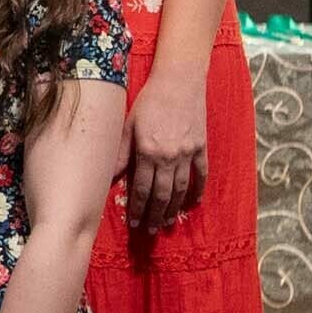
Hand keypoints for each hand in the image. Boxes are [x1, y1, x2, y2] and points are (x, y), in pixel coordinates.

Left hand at [124, 71, 208, 232]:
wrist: (179, 81)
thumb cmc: (148, 101)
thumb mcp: (127, 125)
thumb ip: (120, 153)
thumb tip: (110, 178)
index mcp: (148, 152)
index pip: (142, 188)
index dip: (139, 208)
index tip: (134, 222)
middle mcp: (169, 156)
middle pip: (162, 194)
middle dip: (155, 215)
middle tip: (150, 230)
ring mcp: (188, 152)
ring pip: (181, 188)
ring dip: (174, 208)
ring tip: (168, 223)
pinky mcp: (202, 147)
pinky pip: (201, 174)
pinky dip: (198, 190)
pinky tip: (193, 203)